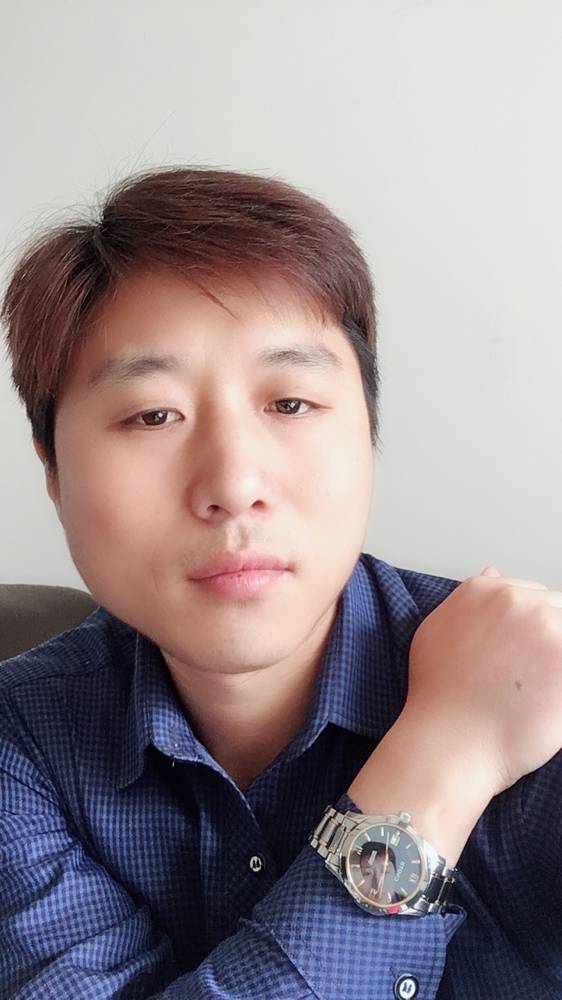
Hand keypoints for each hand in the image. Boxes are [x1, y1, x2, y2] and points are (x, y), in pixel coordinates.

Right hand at [405, 565, 561, 796]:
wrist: (451, 742)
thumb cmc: (438, 696)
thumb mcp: (436, 633)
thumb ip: (467, 602)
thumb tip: (493, 574)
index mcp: (482, 591)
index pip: (532, 594)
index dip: (528, 629)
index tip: (521, 655)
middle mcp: (514, 601)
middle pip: (555, 608)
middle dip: (547, 639)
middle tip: (529, 675)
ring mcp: (546, 628)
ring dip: (557, 658)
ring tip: (538, 688)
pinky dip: (561, 684)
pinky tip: (548, 697)